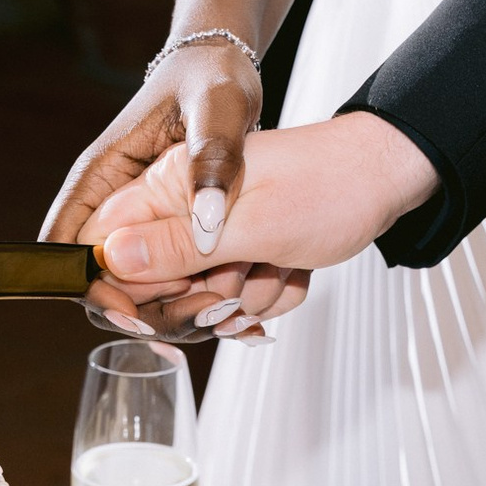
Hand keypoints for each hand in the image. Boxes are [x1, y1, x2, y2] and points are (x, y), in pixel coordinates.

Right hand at [38, 37, 292, 338]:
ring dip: (178, 309)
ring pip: (138, 289)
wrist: (227, 70)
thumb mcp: (219, 106)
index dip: (91, 288)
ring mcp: (141, 221)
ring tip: (228, 311)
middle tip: (202, 313)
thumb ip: (213, 156)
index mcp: (102, 175)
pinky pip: (169, 280)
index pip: (63, 247)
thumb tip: (205, 217)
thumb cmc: (213, 76)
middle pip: (101, 282)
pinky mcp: (170, 231)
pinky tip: (238, 304)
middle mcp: (113, 205)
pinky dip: (198, 297)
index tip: (138, 310)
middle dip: (146, 309)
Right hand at [90, 112, 439, 331]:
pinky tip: (290, 272)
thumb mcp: (254, 224)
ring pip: (194, 300)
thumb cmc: (329, 186)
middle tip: (239, 283)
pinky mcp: (234, 252)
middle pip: (145, 287)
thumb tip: (108, 258)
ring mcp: (208, 232)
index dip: (123, 291)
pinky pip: (230, 299)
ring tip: (277, 268)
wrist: (383, 178)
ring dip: (241, 299)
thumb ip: (178, 244)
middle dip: (196, 301)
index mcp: (170, 185)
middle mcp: (180, 207)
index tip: (170, 307)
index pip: (103, 248)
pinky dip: (264, 295)